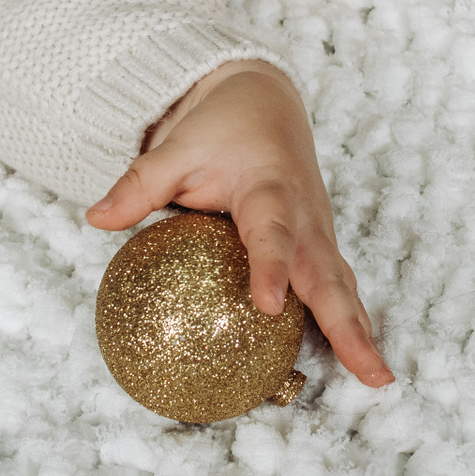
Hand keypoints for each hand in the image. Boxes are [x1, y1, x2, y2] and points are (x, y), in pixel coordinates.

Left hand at [86, 61, 393, 387]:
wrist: (264, 98)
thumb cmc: (218, 127)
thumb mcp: (175, 148)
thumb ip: (140, 184)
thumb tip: (96, 218)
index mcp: (269, 190)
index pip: (271, 234)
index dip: (271, 268)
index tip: (269, 304)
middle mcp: (305, 216)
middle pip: (327, 275)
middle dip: (348, 323)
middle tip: (370, 370)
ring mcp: (318, 231)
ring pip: (341, 285)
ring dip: (359, 330)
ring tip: (378, 377)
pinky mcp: (319, 243)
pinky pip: (336, 284)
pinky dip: (350, 320)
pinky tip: (358, 362)